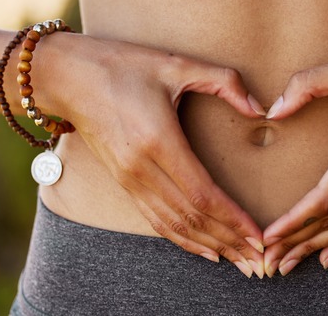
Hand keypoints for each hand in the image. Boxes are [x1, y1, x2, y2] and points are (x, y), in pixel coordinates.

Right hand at [45, 34, 266, 277]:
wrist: (67, 77)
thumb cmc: (122, 65)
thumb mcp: (176, 64)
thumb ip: (224, 82)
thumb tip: (259, 108)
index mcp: (158, 142)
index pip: (202, 194)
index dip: (233, 219)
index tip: (259, 237)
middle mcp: (142, 169)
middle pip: (192, 218)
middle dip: (229, 242)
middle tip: (259, 262)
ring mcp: (129, 180)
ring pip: (174, 225)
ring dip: (209, 246)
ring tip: (239, 262)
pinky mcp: (123, 182)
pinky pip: (156, 220)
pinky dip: (182, 239)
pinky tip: (204, 250)